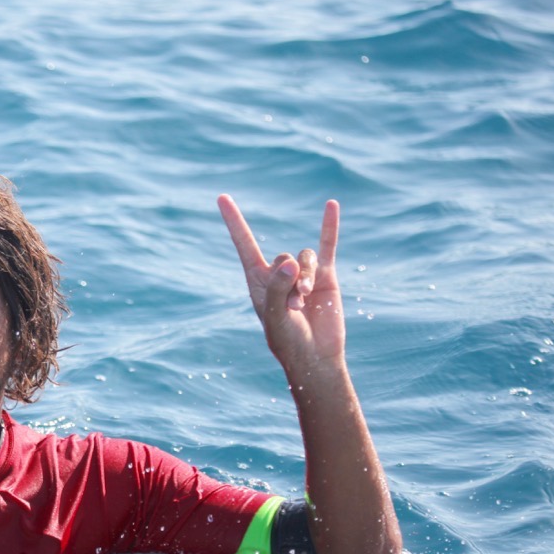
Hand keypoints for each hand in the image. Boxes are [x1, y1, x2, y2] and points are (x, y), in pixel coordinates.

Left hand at [217, 195, 344, 371]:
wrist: (316, 356)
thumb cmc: (288, 341)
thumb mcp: (275, 316)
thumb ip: (278, 288)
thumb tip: (291, 262)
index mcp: (258, 281)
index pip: (245, 244)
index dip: (234, 221)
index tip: (222, 197)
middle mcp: (279, 274)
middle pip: (284, 257)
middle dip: (290, 280)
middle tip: (294, 304)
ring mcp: (304, 273)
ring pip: (305, 258)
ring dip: (307, 277)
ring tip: (306, 299)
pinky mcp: (326, 276)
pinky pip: (327, 245)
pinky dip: (329, 226)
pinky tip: (331, 204)